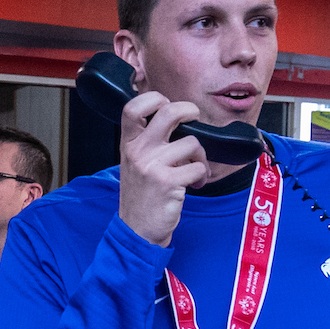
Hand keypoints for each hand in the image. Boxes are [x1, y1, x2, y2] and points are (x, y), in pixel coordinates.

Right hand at [118, 92, 208, 246]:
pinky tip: (194, 184)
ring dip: (200, 157)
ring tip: (194, 169)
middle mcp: (138, 151)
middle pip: (168, 112)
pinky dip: (201, 176)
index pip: (133, 108)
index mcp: (127, 144)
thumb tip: (175, 120)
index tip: (164, 102)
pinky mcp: (169, 182)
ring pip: (192, 143)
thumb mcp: (133, 164)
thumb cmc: (140, 196)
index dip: (153, 97)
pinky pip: (198, 168)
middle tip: (193, 116)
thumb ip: (146, 142)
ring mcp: (153, 166)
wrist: (137, 231)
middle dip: (188, 109)